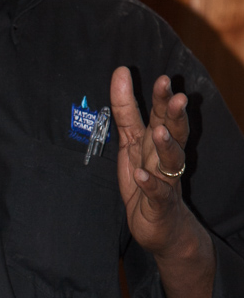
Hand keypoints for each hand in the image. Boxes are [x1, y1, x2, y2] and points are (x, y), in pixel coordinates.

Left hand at [110, 66, 190, 255]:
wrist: (162, 225)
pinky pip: (157, 193)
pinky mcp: (160, 204)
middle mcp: (164, 157)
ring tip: (159, 132)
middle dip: (174, 115)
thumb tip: (120, 71)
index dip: (161, 98)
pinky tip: (141, 176)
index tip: (163, 79)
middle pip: (173, 132)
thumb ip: (125, 109)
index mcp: (156, 140)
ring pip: (171, 161)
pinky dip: (150, 184)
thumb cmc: (145, 177)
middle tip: (176, 97)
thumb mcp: (130, 140)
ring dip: (166, 146)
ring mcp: (165, 180)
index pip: (160, 115)